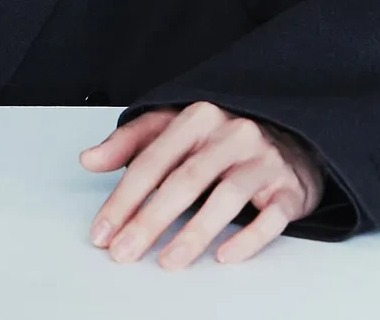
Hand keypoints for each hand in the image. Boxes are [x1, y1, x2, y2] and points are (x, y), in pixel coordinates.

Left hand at [79, 101, 325, 269]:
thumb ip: (130, 143)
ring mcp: (262, 159)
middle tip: (124, 252)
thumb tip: (88, 160)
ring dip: (194, 233)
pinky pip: (270, 215)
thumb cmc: (223, 136)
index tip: (103, 231)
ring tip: (168, 261)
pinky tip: (225, 256)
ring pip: (225, 196)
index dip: (124, 198)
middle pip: (185, 180)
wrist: (291, 136)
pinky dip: (247, 238)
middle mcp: (230, 133)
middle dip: (150, 220)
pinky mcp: (289, 187)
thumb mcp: (173, 127)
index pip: (152, 160)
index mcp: (196, 117)